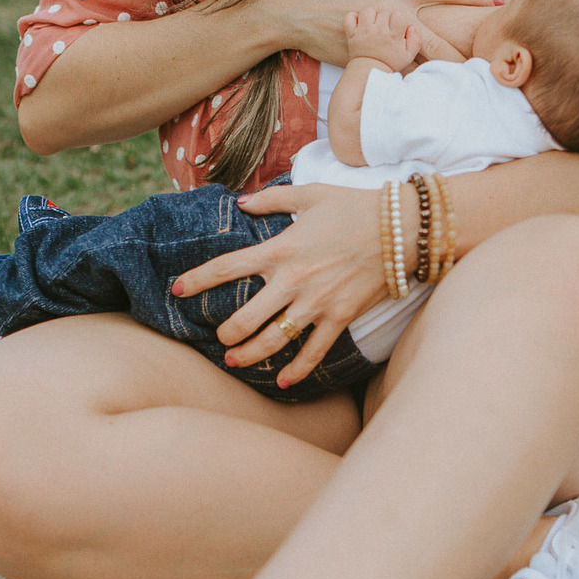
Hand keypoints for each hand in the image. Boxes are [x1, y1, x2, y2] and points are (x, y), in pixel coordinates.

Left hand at [171, 182, 398, 388]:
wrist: (401, 227)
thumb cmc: (355, 207)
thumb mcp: (310, 194)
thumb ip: (271, 199)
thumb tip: (241, 202)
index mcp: (279, 249)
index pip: (226, 268)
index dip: (196, 281)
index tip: (176, 291)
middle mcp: (292, 281)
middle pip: (244, 318)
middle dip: (225, 334)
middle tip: (218, 339)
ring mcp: (316, 304)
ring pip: (273, 341)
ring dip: (249, 355)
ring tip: (235, 361)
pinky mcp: (339, 318)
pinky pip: (313, 353)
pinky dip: (296, 372)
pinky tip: (283, 384)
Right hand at [265, 0, 500, 66]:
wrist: (288, 10)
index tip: (498, 1)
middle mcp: (392, 16)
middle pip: (438, 38)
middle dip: (465, 51)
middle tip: (490, 62)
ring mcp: (378, 42)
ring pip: (417, 60)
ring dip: (441, 73)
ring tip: (464, 86)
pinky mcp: (363, 60)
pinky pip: (390, 73)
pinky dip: (407, 82)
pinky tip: (423, 95)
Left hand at [344, 5, 421, 70]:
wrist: (369, 73)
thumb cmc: (390, 63)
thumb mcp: (409, 56)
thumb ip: (415, 40)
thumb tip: (411, 27)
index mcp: (393, 36)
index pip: (399, 14)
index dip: (399, 18)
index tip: (397, 27)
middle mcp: (378, 31)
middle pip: (384, 12)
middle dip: (386, 19)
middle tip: (385, 30)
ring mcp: (363, 31)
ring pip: (368, 11)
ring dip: (371, 16)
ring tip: (373, 25)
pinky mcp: (351, 33)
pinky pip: (349, 17)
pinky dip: (353, 17)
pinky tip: (359, 23)